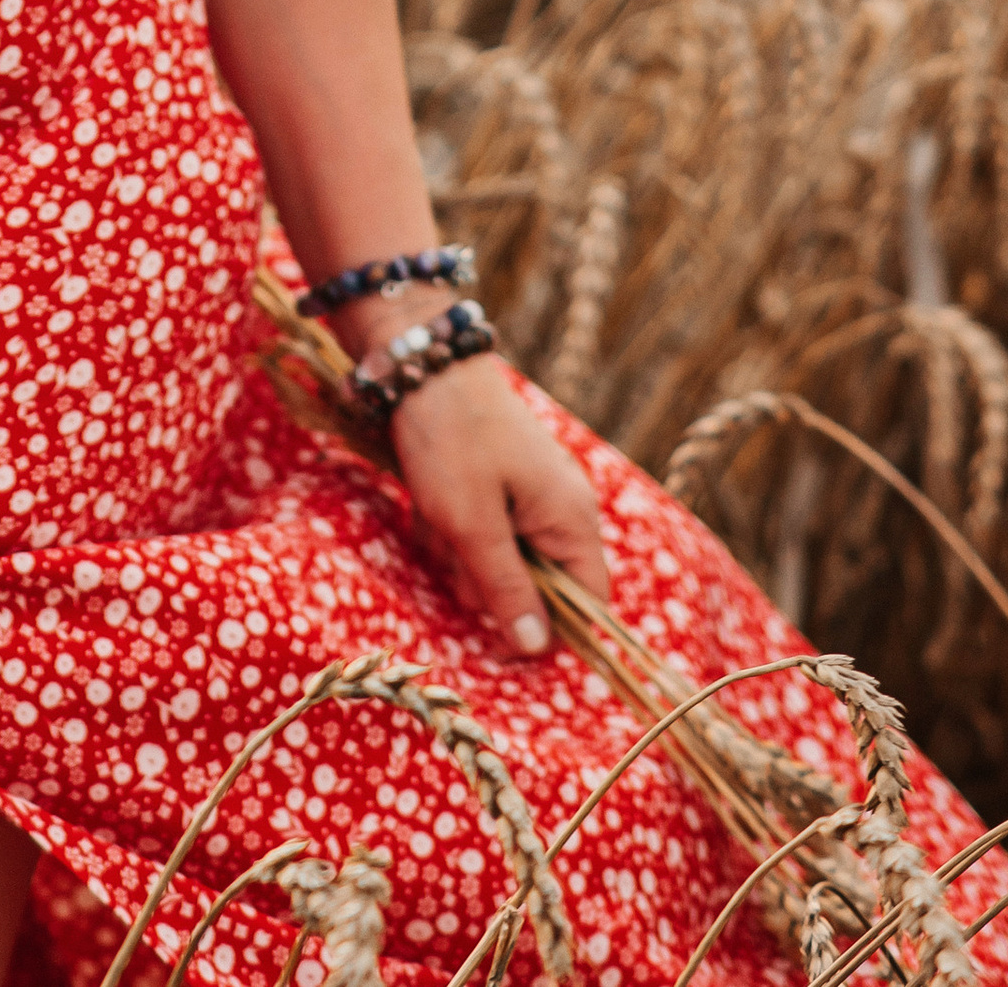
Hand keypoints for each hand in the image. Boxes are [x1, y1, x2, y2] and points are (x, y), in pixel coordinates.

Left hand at [385, 358, 608, 656]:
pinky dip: (449, 524)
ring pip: (498, 558)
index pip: (587, 607)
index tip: (496, 644)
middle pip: (535, 586)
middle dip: (484, 578)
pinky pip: (479, 528)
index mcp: (572, 519)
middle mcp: (562, 508)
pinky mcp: (498, 481)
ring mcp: (530, 492)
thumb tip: (535, 649)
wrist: (421, 359)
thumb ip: (506, 588)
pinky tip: (426, 500)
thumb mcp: (473, 523)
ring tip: (435, 513)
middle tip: (454, 546)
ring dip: (459, 550)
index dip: (546, 634)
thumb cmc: (451, 439)